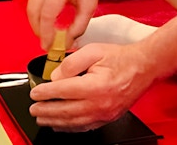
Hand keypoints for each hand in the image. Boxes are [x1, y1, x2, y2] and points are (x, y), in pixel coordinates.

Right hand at [27, 0, 103, 50]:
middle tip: (46, 43)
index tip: (49, 46)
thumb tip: (67, 43)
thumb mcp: (89, 5)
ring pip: (30, 6)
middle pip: (33, 11)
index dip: (46, 33)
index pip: (47, 15)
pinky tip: (46, 20)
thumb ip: (79, 26)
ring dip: (36, 22)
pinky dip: (37, 12)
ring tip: (47, 33)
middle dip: (38, 30)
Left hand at [29, 43, 154, 130]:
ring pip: (73, 122)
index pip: (63, 91)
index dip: (46, 92)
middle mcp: (99, 103)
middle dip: (46, 110)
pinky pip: (85, 126)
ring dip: (55, 121)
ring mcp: (104, 113)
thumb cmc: (121, 57)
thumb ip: (72, 62)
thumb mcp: (94, 50)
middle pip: (65, 110)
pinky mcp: (108, 118)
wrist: (144, 67)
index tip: (35, 92)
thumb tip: (56, 76)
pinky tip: (61, 124)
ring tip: (42, 118)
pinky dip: (70, 127)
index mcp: (95, 85)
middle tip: (33, 108)